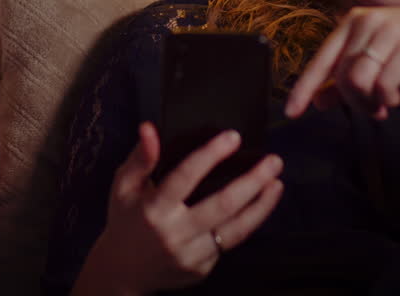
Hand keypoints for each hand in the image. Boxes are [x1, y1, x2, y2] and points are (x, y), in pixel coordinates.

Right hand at [73, 123, 283, 295]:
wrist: (123, 271)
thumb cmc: (126, 220)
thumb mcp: (123, 186)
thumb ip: (140, 158)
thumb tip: (150, 128)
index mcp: (153, 208)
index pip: (185, 177)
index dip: (210, 155)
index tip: (233, 136)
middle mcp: (174, 233)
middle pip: (222, 205)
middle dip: (252, 181)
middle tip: (273, 160)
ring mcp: (190, 254)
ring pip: (235, 229)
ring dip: (261, 205)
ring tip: (277, 183)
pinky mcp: (202, 268)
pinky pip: (229, 243)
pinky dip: (247, 223)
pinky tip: (259, 206)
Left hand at [285, 6, 399, 152]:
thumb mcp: (376, 59)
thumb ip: (346, 78)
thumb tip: (317, 102)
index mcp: (352, 21)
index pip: (321, 59)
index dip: (305, 87)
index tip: (292, 112)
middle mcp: (368, 21)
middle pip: (341, 76)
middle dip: (353, 102)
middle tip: (372, 111)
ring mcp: (389, 30)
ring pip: (358, 81)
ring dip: (369, 103)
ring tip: (383, 107)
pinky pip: (383, 83)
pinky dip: (386, 98)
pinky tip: (395, 99)